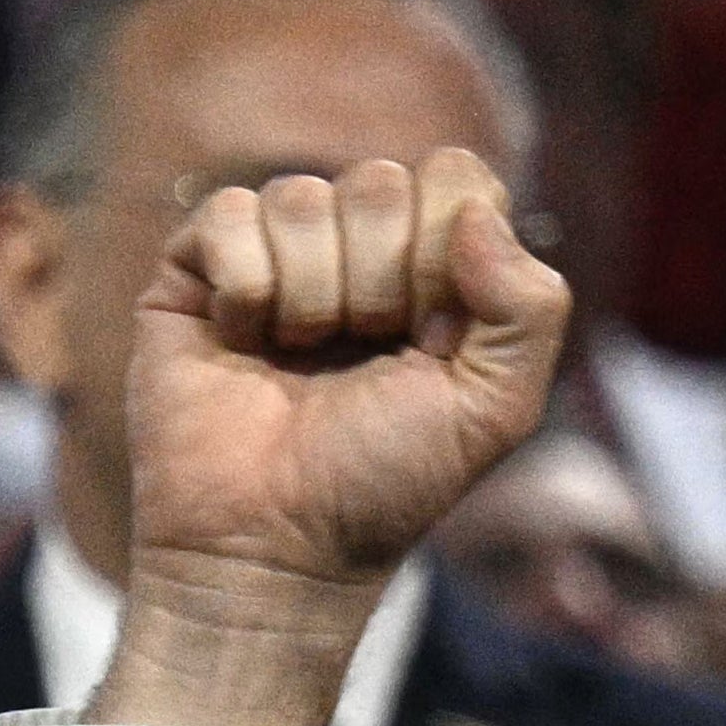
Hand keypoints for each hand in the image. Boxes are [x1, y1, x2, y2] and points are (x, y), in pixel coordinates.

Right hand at [93, 152, 568, 725]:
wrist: (273, 548)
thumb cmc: (383, 484)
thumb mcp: (498, 406)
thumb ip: (531, 305)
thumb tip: (472, 218)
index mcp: (432, 263)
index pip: (456, 177)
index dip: (444, 251)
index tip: (428, 337)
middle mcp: (352, 247)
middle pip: (379, 183)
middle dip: (377, 283)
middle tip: (355, 359)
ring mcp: (272, 254)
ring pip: (302, 196)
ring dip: (309, 297)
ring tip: (294, 362)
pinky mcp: (194, 272)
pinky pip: (230, 215)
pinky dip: (246, 289)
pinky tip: (241, 344)